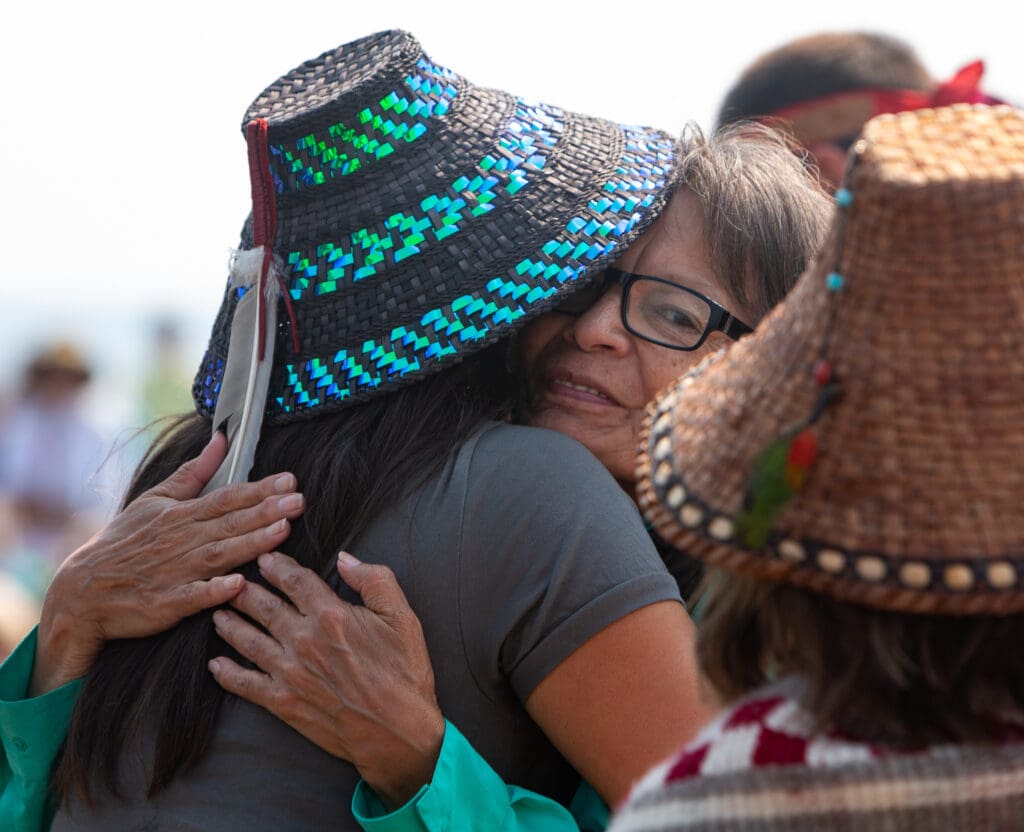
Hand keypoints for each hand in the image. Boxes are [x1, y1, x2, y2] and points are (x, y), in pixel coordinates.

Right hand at [32, 433, 304, 695]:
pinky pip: (193, 596)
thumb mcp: (156, 500)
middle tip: (299, 501)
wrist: (84, 590)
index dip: (260, 489)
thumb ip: (194, 473)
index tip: (291, 480)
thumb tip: (222, 439)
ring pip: (220, 555)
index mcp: (181, 515)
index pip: (227, 498)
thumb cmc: (125, 542)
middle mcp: (182, 541)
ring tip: (282, 531)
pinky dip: (214, 590)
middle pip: (230, 523)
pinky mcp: (167, 603)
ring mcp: (175, 572)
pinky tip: (238, 585)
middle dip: (266, 511)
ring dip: (252, 543)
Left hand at [209, 551, 444, 808]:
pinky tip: (216, 665)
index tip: (265, 559)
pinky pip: (245, 684)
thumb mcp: (403, 617)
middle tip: (230, 581)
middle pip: (264, 606)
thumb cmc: (404, 672)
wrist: (398, 731)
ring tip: (219, 613)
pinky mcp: (283, 702)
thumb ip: (375, 580)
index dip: (277, 566)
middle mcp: (303, 640)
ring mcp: (289, 672)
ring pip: (249, 640)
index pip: (294, 580)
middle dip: (245, 590)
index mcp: (331, 615)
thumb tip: (345, 558)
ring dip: (231, 624)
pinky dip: (227, 674)